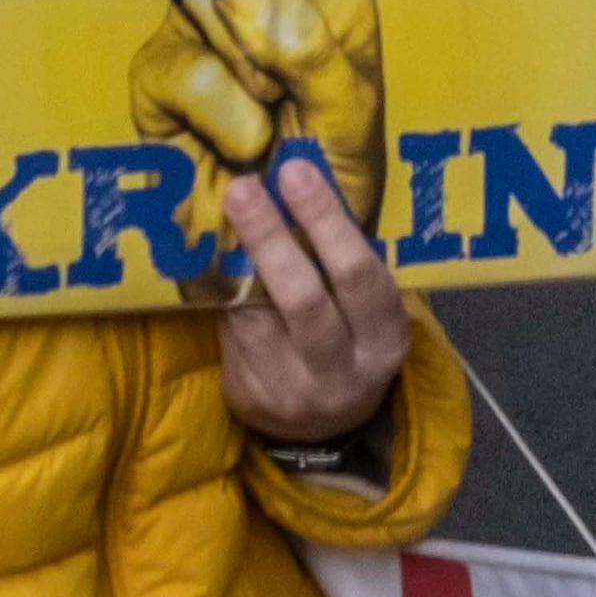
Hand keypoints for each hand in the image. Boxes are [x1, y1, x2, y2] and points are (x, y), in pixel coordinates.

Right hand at [123, 0, 407, 224]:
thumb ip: (309, 52)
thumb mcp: (355, 108)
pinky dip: (214, 112)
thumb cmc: (335, 176)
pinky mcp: (156, 60)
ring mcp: (203, 2)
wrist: (277, 264)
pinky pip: (180, 59)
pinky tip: (230, 144)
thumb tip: (241, 3)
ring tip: (277, 121)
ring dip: (250, 62)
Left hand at [214, 147, 415, 444]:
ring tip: (217, 215)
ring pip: (256, 321)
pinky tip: (210, 256)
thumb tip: (291, 177)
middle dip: (270, 239)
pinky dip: (222, 293)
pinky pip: (231, 335)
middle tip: (243, 189)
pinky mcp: (252, 398)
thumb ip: (340, 259)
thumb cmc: (350, 336)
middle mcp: (344, 371)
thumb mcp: (366, 308)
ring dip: (234, 265)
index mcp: (384, 337)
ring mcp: (295, 392)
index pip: (360, 276)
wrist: (324, 425)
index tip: (296, 171)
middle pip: (304, 302)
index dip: (327, 222)